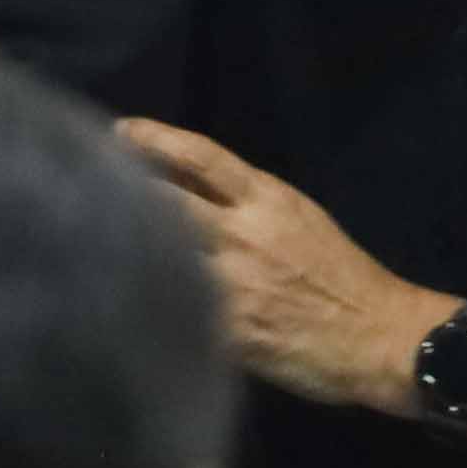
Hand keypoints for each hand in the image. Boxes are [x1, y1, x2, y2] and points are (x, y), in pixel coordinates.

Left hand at [118, 120, 451, 413]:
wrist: (380, 337)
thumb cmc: (343, 276)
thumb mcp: (300, 220)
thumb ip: (248, 206)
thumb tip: (193, 192)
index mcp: (266, 201)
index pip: (201, 157)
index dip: (156, 139)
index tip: (121, 130)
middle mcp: (244, 235)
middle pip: (167, 201)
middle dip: (124, 189)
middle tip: (87, 182)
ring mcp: (233, 283)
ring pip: (163, 255)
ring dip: (127, 244)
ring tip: (89, 238)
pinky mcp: (230, 331)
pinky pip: (177, 311)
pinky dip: (149, 303)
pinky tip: (120, 302)